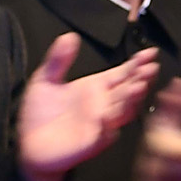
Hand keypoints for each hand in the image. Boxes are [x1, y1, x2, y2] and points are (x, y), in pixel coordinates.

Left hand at [17, 36, 158, 180]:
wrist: (30, 144)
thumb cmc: (40, 113)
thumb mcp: (45, 80)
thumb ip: (58, 60)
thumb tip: (69, 36)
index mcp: (94, 88)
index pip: (121, 74)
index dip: (135, 64)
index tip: (149, 53)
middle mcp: (102, 105)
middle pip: (127, 91)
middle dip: (140, 79)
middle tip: (150, 69)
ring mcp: (99, 124)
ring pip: (121, 111)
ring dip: (130, 100)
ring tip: (137, 87)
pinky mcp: (91, 142)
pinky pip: (102, 134)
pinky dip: (106, 126)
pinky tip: (107, 116)